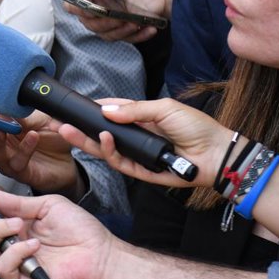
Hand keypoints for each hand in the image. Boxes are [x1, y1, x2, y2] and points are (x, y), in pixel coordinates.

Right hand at [0, 111, 79, 197]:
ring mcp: (9, 162)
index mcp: (1, 132)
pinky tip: (32, 136)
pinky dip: (25, 148)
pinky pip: (19, 162)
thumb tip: (5, 104)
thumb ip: (21, 114)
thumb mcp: (38, 120)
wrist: (70, 160)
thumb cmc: (51, 139)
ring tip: (2, 126)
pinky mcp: (22, 173)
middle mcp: (1, 148)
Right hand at [0, 189, 116, 278]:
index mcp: (10, 231)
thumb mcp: (46, 206)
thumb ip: (15, 203)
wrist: (101, 254)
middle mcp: (8, 249)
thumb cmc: (81, 232)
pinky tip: (34, 245)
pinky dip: (16, 252)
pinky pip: (4, 269)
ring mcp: (14, 268)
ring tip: (19, 225)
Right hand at [58, 98, 229, 188]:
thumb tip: (105, 110)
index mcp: (142, 119)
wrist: (217, 153)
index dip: (93, 110)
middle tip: (60, 124)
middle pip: (101, 134)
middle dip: (80, 130)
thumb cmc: (196, 128)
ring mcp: (138, 155)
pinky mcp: (142, 172)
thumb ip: (134, 110)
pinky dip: (109, 152)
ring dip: (88, 141)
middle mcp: (136, 138)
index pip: (111, 113)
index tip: (75, 106)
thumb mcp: (164, 109)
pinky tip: (102, 139)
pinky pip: (120, 163)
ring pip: (106, 150)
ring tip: (71, 132)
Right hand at [69, 0, 175, 42]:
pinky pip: (127, 39)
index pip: (73, 6)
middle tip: (117, 16)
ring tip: (134, 22)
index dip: (79, 9)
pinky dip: (138, 37)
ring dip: (120, 31)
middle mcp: (97, 8)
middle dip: (103, 22)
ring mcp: (112, 20)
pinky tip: (148, 28)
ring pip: (106, 35)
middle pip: (89, 24)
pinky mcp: (127, 27)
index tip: (92, 6)